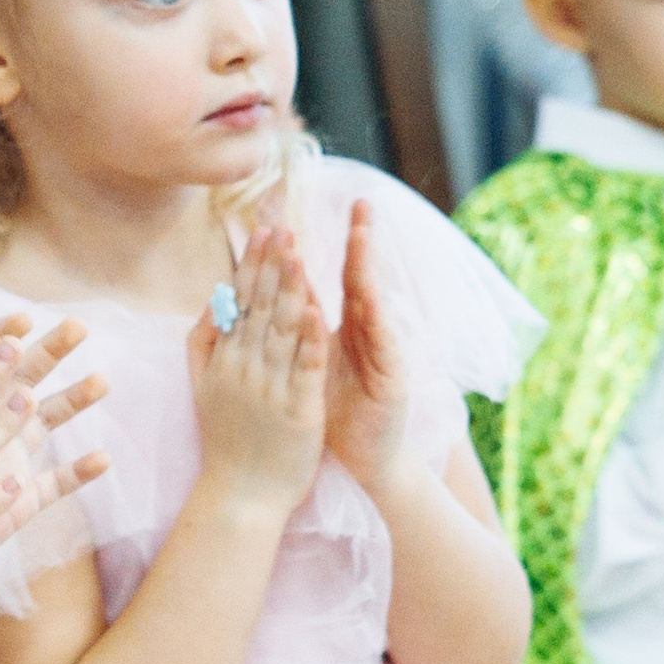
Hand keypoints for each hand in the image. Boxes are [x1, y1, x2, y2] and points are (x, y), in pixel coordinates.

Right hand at [186, 227, 326, 512]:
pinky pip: (302, 366)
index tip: (262, 232)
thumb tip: (211, 302)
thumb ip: (203, 343)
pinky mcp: (296, 409)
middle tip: (282, 226)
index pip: (240, 303)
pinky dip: (307, 337)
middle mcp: (243, 369)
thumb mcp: (203, 387)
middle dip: (271, 265)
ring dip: (289, 289)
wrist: (242, 495)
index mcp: (225, 361)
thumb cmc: (226, 441)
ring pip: (280, 330)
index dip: (252, 265)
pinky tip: (313, 307)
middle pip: (259, 308)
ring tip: (298, 254)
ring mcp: (269, 388)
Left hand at [323, 199, 409, 495]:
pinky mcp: (395, 375)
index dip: (317, 249)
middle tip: (360, 203)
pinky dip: (375, 319)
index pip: (326, 280)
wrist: (365, 460)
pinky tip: (370, 296)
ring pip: (376, 302)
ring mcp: (383, 352)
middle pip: (359, 279)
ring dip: (370, 269)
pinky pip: (384, 342)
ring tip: (364, 235)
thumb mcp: (309, 366)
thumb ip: (296, 331)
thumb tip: (269, 300)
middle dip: (359, 241)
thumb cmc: (335, 412)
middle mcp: (365, 334)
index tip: (311, 213)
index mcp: (339, 329)